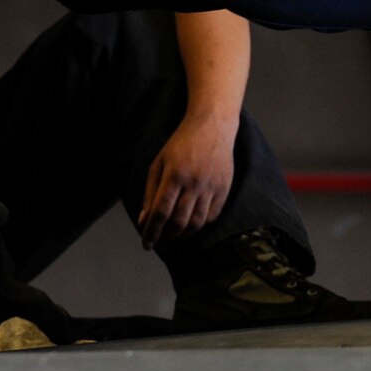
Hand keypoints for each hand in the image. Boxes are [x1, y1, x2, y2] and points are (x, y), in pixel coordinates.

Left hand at [138, 112, 237, 248]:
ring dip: (183, 234)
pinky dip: (201, 224)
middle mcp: (194, 182)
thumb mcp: (159, 163)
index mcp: (174, 175)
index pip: (160, 213)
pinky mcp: (224, 188)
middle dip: (167, 236)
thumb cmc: (181, 144)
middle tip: (161, 238)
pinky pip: (212, 215)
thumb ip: (150, 192)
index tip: (146, 244)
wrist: (213, 126)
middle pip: (179, 221)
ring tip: (175, 234)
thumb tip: (145, 220)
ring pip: (197, 222)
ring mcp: (211, 186)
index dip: (151, 232)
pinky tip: (192, 222)